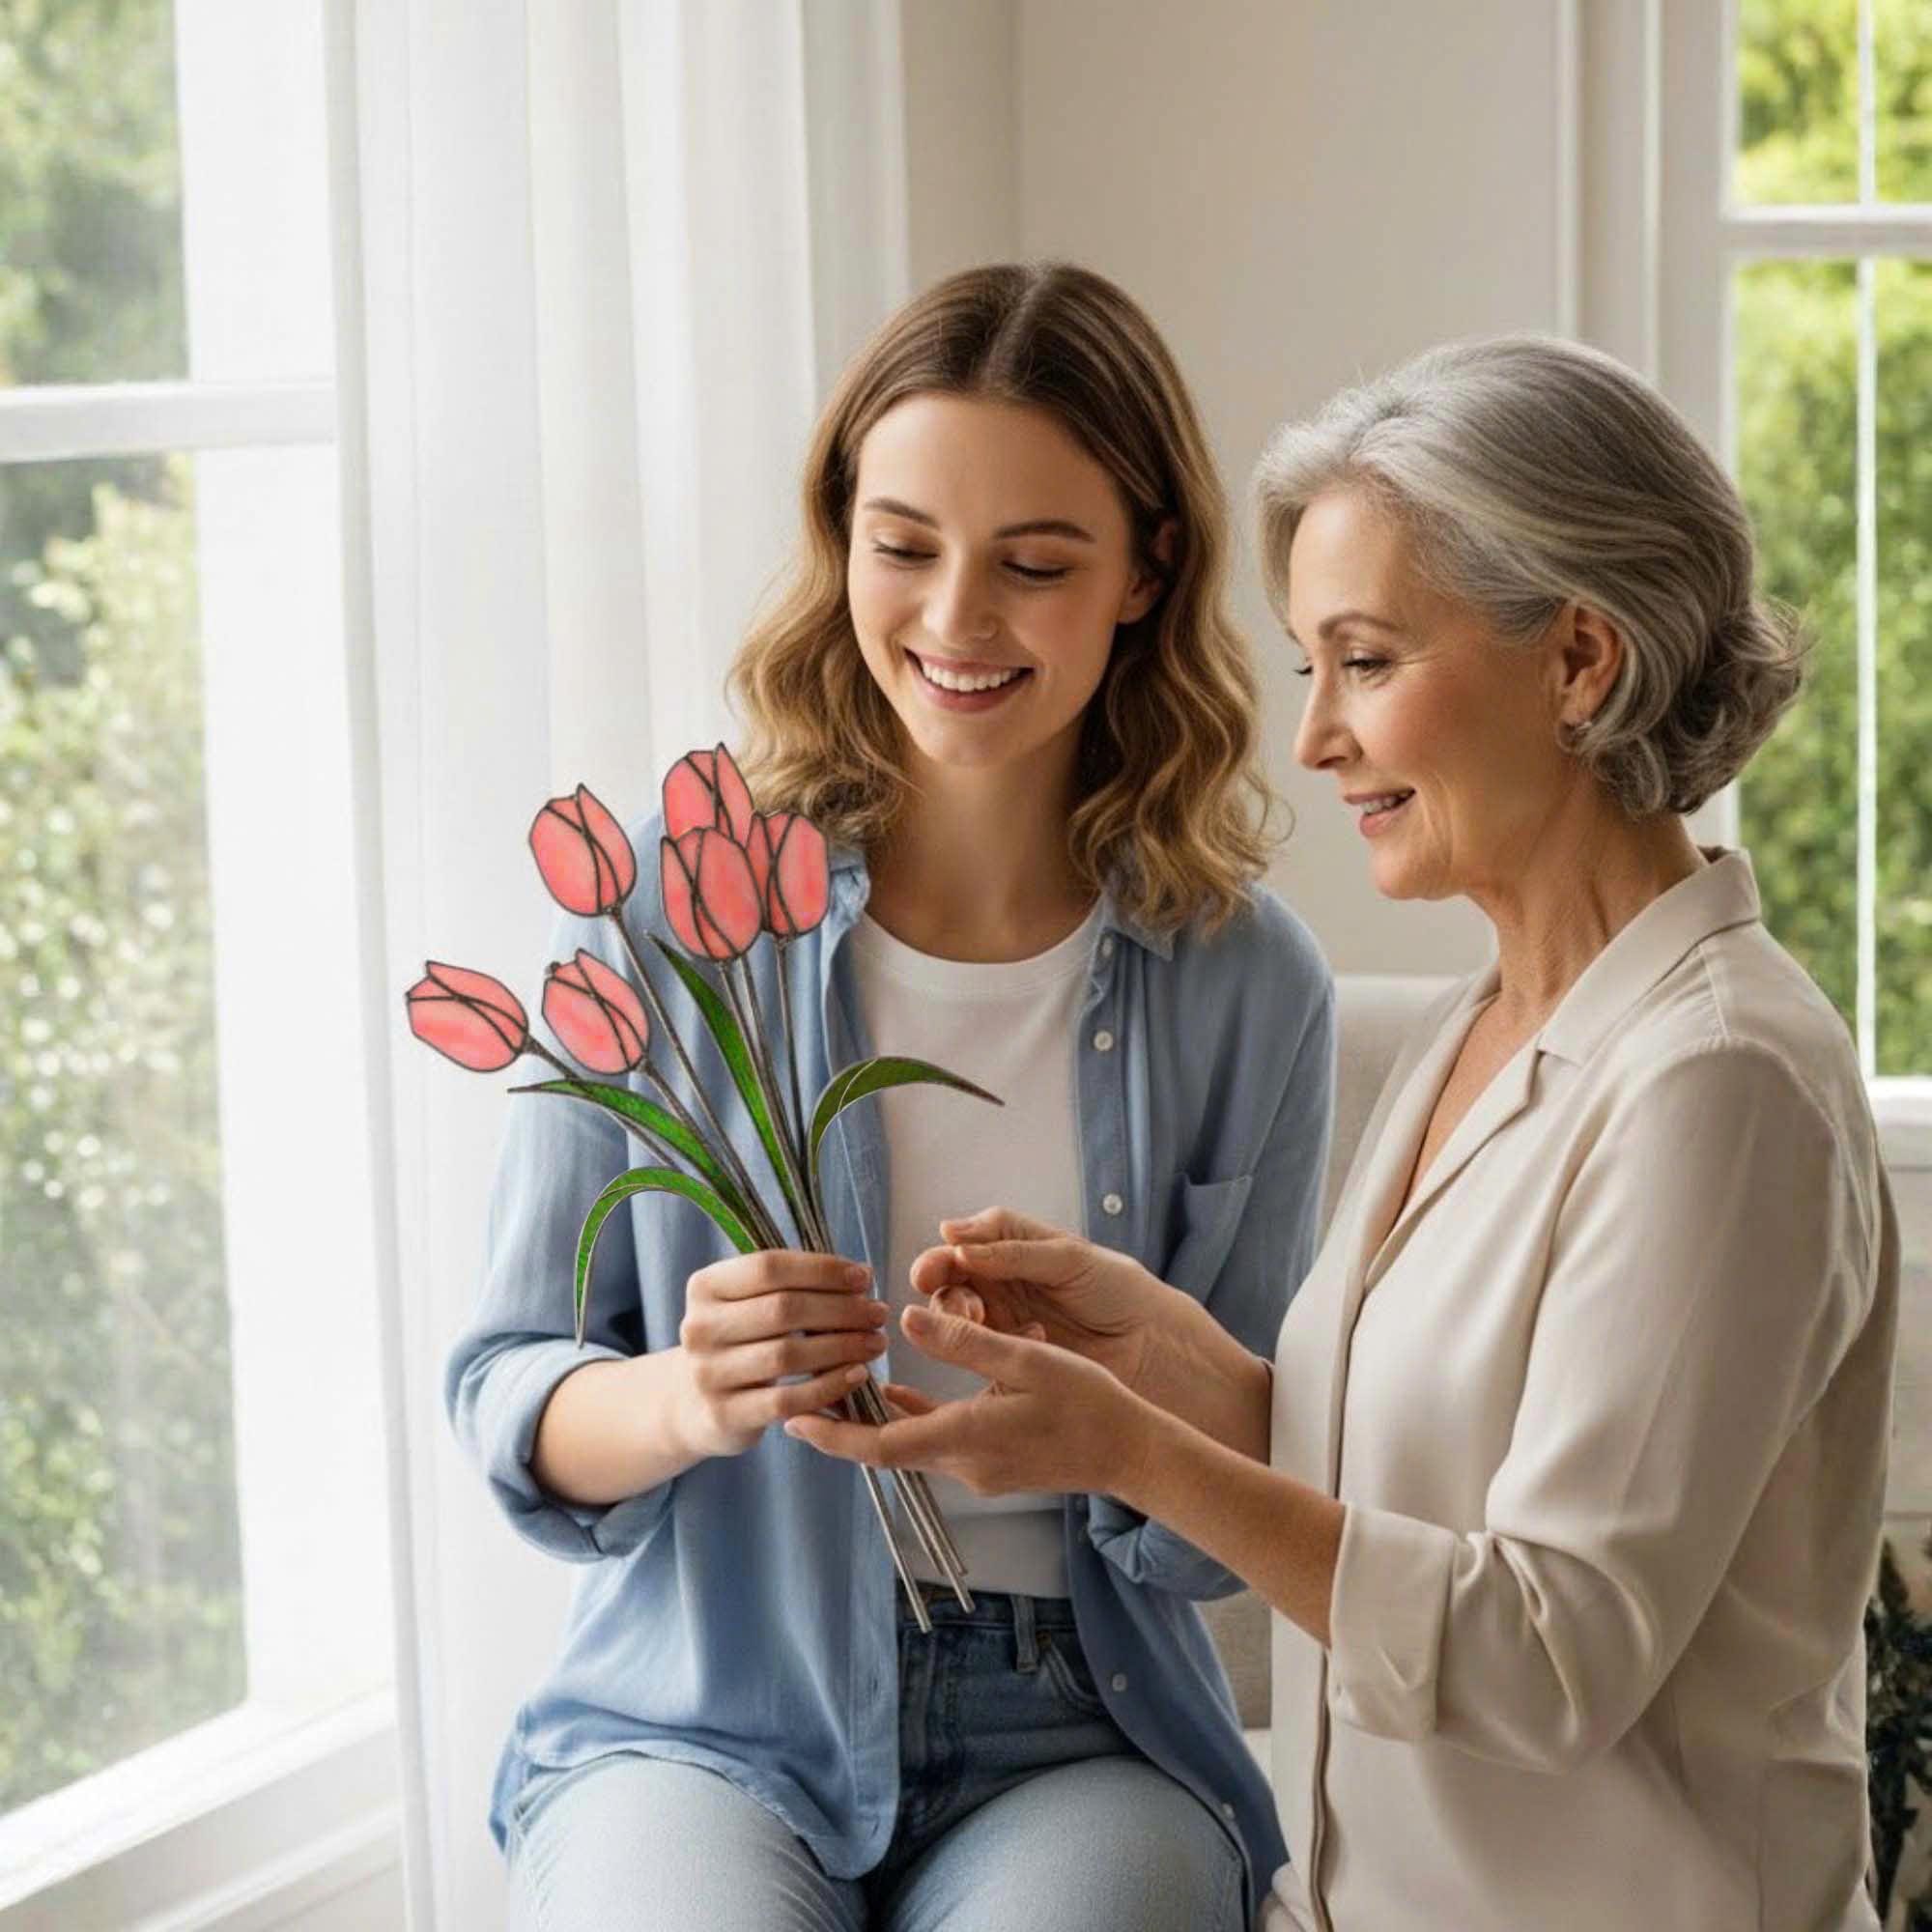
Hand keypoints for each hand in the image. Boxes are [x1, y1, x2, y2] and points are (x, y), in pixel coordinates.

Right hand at [673, 1249, 887, 1458]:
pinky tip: (857, 1375)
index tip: (864, 1277)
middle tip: (878, 1313)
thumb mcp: (751, 1303)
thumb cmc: (742, 1340)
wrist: (697, 1403)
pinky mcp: (724, 1415)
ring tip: (875, 1343)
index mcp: (705, 1287)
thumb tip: (860, 1276)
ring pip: (787, 1355)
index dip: (822, 1270)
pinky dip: (829, 1386)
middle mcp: (698, 1328)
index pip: (769, 1267)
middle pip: (783, 1309)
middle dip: (841, 1309)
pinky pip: (787, 1400)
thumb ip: (793, 1285)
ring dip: (842, 1346)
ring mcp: (707, 1374)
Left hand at [784, 1303, 1149, 1499]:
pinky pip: (937, 1445)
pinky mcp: (994, 1467)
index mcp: (965, 1438)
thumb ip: (963, 1342)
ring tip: (841, 1387)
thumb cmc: (1087, 1402)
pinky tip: (901, 1394)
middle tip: (804, 1395)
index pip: (880, 1447)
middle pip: (887, 1450)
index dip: (833, 1437)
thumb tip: (908, 1319)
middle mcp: (964, 1466)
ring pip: (911, 1446)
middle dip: (844, 1426)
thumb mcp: (1025, 1360)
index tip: (794, 1422)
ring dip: (877, 1422)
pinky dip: (913, 1421)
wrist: (1132, 1452)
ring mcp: (979, 1471)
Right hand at [909, 1206, 1183, 1397]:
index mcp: (1010, 1248)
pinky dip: (980, 1349)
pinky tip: (1009, 1349)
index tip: (935, 1269)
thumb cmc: (1116, 1288)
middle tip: (961, 1306)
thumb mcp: (1067, 1257)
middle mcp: (998, 1283)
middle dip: (943, 1292)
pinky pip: (977, 1352)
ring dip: (957, 1321)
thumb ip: (1012, 1250)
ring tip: (980, 1324)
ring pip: (955, 1318)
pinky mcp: (1008, 1357)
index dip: (942, 1255)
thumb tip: (954, 1236)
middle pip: (948, 1283)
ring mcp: (1001, 1321)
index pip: (961, 1246)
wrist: (1150, 1342)